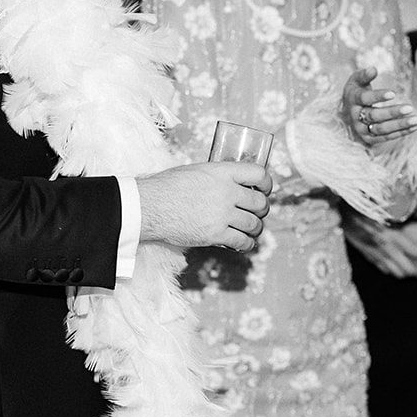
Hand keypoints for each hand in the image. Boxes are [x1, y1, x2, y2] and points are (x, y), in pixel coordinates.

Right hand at [138, 162, 271, 251]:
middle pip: (260, 202)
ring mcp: (222, 214)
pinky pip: (242, 241)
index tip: (266, 189)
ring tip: (252, 229)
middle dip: (262, 209)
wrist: (150, 206)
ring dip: (256, 228)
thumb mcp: (196, 171)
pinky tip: (243, 244)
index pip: (258, 174)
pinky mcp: (215, 234)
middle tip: (258, 212)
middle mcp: (226, 192)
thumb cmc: (167, 187)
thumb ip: (217, 177)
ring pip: (254, 224)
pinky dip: (246, 244)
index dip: (267, 183)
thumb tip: (230, 184)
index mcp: (222, 172)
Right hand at [341, 210, 416, 277]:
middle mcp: (385, 247)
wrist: (341, 209)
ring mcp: (375, 253)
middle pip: (408, 267)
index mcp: (394, 234)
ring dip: (407, 272)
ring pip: (396, 271)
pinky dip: (392, 269)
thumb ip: (415, 211)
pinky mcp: (366, 254)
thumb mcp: (393, 206)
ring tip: (415, 269)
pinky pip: (383, 268)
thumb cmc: (368, 205)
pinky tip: (396, 266)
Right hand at [343, 66, 416, 145]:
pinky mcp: (370, 139)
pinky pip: (387, 137)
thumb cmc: (356, 93)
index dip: (378, 96)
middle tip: (409, 108)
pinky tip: (415, 127)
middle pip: (374, 116)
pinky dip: (402, 132)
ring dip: (400, 125)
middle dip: (392, 113)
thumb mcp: (356, 81)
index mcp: (353, 100)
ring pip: (381, 129)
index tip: (393, 93)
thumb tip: (373, 69)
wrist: (346, 115)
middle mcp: (356, 117)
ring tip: (416, 120)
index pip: (364, 98)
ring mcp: (362, 130)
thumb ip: (364, 75)